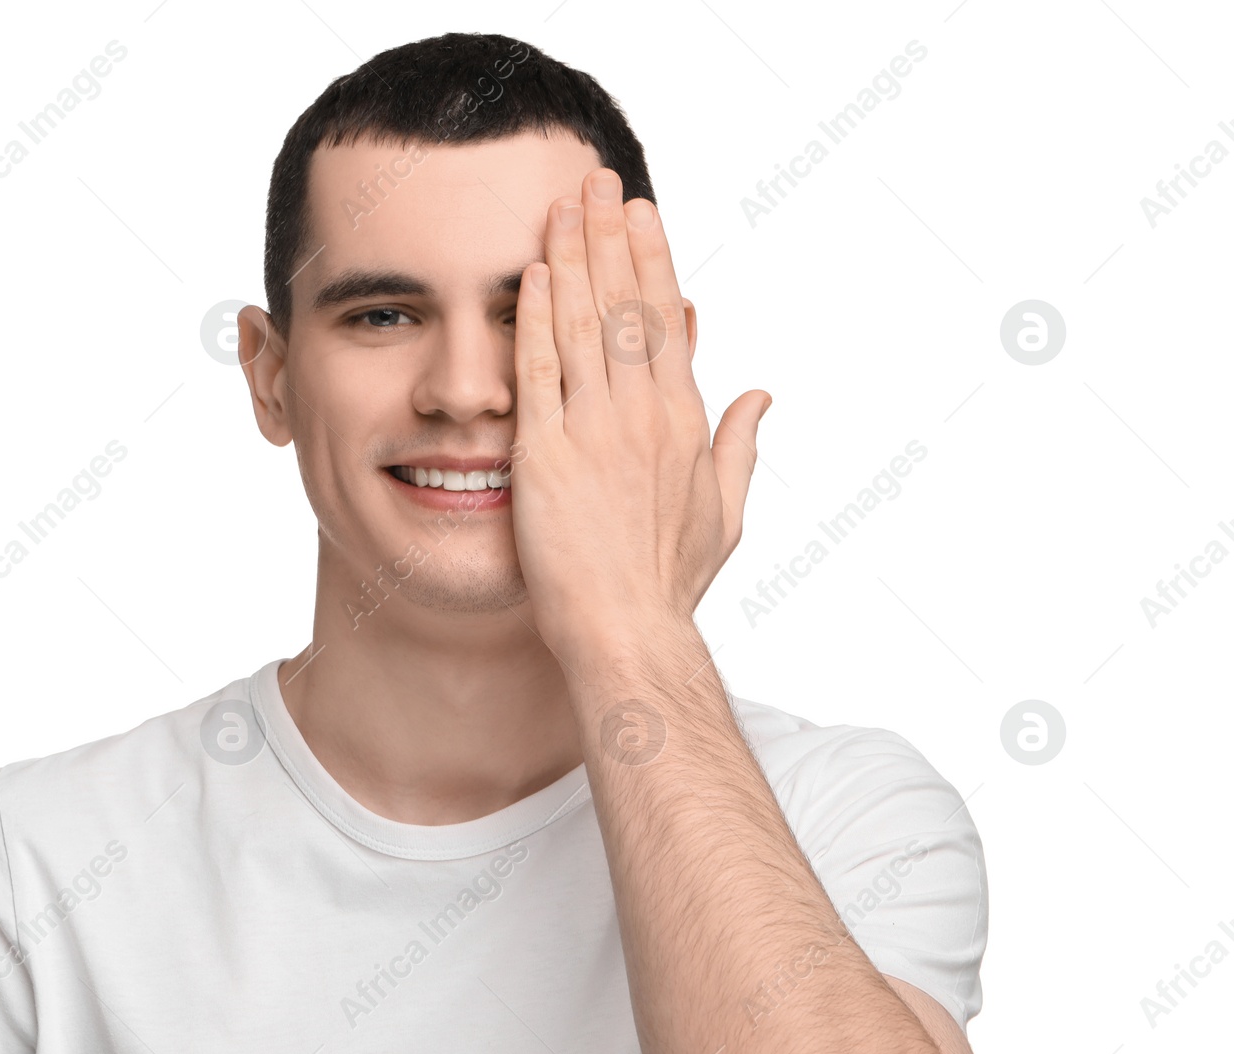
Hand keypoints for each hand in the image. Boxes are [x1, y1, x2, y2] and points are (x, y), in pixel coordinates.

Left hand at [510, 168, 770, 666]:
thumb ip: (742, 444)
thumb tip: (762, 393)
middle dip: (609, 235)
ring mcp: (595, 430)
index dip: (651, 260)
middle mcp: (644, 413)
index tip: (640, 214)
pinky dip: (535, 318)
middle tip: (595, 180)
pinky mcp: (546, 453)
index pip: (667, 320)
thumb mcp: (725, 511)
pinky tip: (531, 273)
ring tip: (560, 203)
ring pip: (583, 323)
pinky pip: (539, 371)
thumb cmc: (670, 583)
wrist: (628, 632)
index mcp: (686, 420)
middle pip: (626, 304)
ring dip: (571, 256)